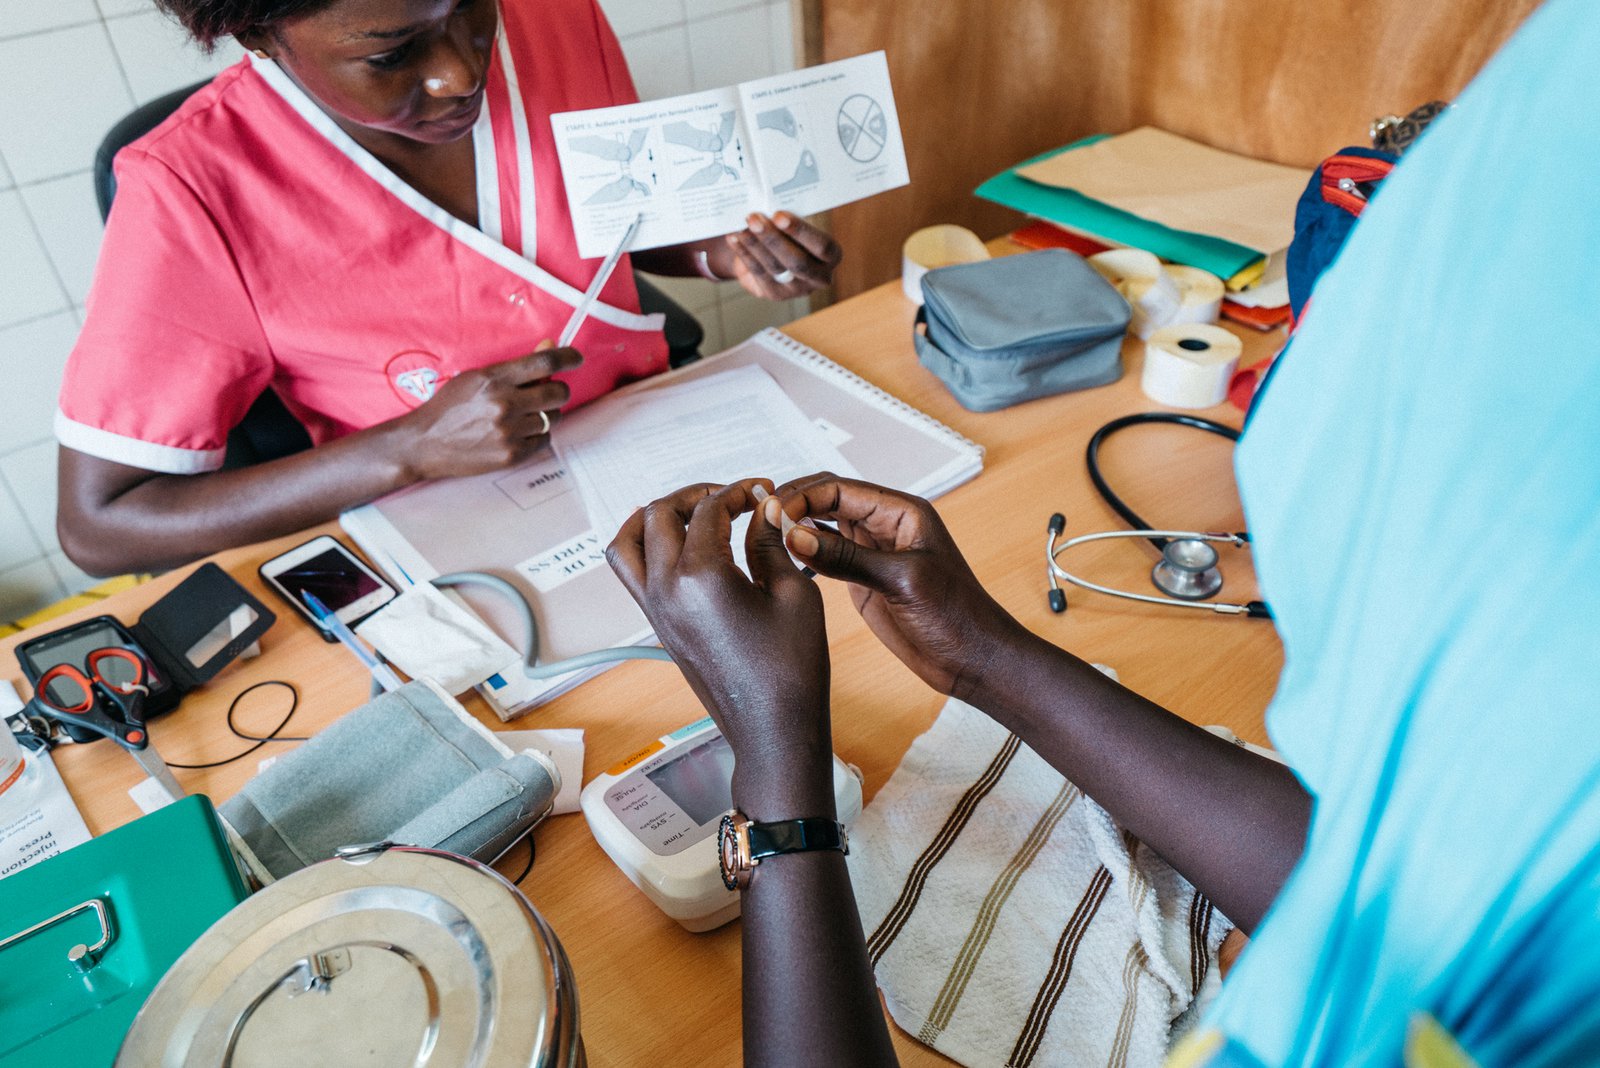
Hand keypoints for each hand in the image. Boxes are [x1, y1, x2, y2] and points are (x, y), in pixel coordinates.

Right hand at [398, 346, 580, 481]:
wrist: (424, 443)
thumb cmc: (449, 408)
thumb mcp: (476, 378)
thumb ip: (515, 367)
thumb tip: (549, 346)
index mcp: (493, 379)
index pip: (545, 363)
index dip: (568, 358)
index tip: (576, 358)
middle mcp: (503, 404)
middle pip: (558, 392)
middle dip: (558, 391)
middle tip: (549, 393)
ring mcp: (509, 431)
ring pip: (553, 418)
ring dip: (545, 415)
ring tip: (521, 416)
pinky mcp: (511, 454)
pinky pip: (544, 440)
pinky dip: (537, 435)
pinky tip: (517, 433)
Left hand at [606, 480, 835, 818]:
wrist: (773, 729)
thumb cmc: (791, 670)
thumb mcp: (795, 594)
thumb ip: (771, 543)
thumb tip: (763, 511)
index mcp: (701, 576)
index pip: (709, 508)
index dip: (738, 490)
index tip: (762, 490)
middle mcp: (667, 590)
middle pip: (659, 514)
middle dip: (694, 496)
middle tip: (730, 497)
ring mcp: (655, 610)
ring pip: (627, 543)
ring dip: (654, 518)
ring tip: (691, 513)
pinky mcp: (658, 627)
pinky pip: (631, 574)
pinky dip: (644, 548)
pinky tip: (678, 547)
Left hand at [726, 212, 841, 299]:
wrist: (774, 259)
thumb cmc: (789, 236)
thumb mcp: (796, 228)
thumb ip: (788, 222)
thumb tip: (766, 207)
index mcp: (831, 256)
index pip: (822, 246)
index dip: (800, 231)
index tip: (779, 215)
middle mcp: (819, 277)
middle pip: (797, 260)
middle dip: (773, 239)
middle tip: (754, 219)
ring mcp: (797, 290)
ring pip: (775, 267)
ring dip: (755, 245)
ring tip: (741, 227)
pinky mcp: (775, 294)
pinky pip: (759, 273)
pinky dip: (744, 254)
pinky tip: (734, 238)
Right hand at [770, 474, 1028, 701]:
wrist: (974, 660)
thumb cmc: (956, 616)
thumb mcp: (901, 582)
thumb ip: (847, 558)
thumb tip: (795, 535)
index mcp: (901, 512)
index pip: (841, 488)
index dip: (804, 494)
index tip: (773, 511)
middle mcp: (884, 526)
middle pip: (827, 499)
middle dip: (794, 504)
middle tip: (760, 521)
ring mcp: (871, 553)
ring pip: (823, 526)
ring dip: (794, 527)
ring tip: (761, 535)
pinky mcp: (863, 580)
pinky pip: (826, 557)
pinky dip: (802, 554)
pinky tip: (781, 556)